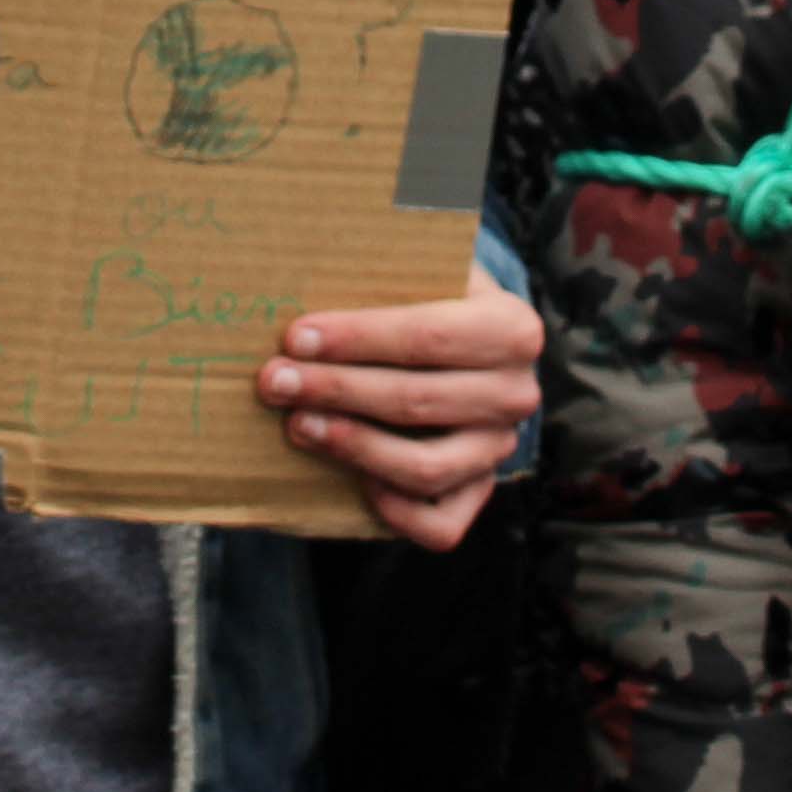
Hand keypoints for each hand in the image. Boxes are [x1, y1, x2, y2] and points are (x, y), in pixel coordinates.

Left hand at [262, 285, 542, 548]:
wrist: (470, 337)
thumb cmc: (430, 298)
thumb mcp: (423, 267)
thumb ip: (385, 271)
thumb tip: (302, 274)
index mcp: (512, 327)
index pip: (430, 336)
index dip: (359, 339)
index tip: (296, 338)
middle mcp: (515, 393)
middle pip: (417, 401)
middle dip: (337, 390)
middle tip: (276, 382)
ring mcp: (499, 448)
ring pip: (426, 467)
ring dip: (353, 447)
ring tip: (298, 424)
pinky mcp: (480, 489)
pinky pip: (441, 524)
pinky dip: (396, 510)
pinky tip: (355, 483)